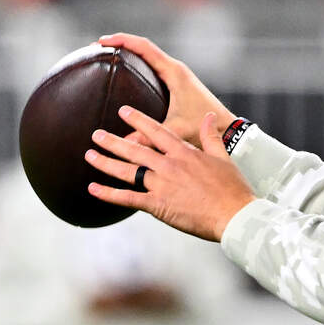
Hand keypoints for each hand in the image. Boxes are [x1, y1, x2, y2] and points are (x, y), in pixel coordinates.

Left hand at [84, 106, 254, 241]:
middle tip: (95, 134)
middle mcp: (169, 165)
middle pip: (135, 149)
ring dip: (106, 162)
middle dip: (113, 141)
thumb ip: (211, 136)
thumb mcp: (223, 157)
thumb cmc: (232, 188)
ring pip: (127, 171)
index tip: (123, 110)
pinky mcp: (158, 205)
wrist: (233, 214)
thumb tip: (209, 116)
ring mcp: (161, 185)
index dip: (138, 119)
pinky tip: (93, 188)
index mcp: (184, 152)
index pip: (156, 131)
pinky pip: (128, 198)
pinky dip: (108, 194)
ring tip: (90, 155)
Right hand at [96, 33, 235, 147]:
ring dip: (129, 53)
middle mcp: (175, 70)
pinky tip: (125, 77)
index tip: (103, 41)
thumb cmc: (204, 126)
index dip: (122, 41)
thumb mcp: (175, 129)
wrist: (227, 129)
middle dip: (120, 44)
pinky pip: (153, 68)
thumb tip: (123, 144)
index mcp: (174, 72)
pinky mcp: (177, 85)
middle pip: (143, 48)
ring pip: (148, 57)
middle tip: (98, 47)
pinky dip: (137, 66)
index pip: (144, 47)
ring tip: (106, 56)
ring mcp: (176, 76)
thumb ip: (150, 136)